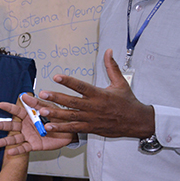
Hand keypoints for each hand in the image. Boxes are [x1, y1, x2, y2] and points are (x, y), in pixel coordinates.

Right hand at [0, 96, 74, 155]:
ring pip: (14, 139)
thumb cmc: (59, 118)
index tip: (1, 105)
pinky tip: (10, 152)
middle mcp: (26, 125)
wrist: (70, 131)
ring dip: (5, 141)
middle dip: (1, 126)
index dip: (9, 108)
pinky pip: (23, 148)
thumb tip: (25, 96)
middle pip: (11, 126)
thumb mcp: (49, 108)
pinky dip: (17, 150)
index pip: (17, 111)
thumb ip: (37, 103)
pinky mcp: (33, 145)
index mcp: (29, 115)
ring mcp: (28, 135)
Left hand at [35, 49, 154, 138]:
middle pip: (72, 102)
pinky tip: (49, 126)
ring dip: (55, 114)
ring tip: (42, 110)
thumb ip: (112, 67)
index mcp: (100, 94)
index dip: (68, 81)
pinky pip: (74, 129)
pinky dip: (61, 128)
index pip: (82, 86)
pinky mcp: (91, 128)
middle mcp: (94, 107)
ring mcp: (91, 119)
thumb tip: (109, 51)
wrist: (137, 122)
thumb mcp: (121, 82)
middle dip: (56, 98)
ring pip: (70, 116)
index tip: (56, 76)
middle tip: (42, 93)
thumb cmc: (128, 102)